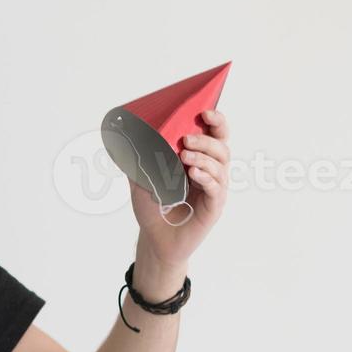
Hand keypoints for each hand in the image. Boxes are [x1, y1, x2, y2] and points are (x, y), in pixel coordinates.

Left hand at [129, 109, 230, 273]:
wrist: (154, 239)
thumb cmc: (152, 207)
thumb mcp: (141, 178)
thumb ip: (139, 158)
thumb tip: (129, 135)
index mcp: (198, 160)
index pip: (214, 135)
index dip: (215, 121)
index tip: (204, 112)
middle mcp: (210, 172)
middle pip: (222, 147)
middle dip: (207, 139)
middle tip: (186, 139)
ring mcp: (214, 190)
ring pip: (221, 166)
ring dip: (204, 157)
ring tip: (185, 156)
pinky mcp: (214, 208)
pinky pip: (217, 189)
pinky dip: (206, 178)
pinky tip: (194, 174)